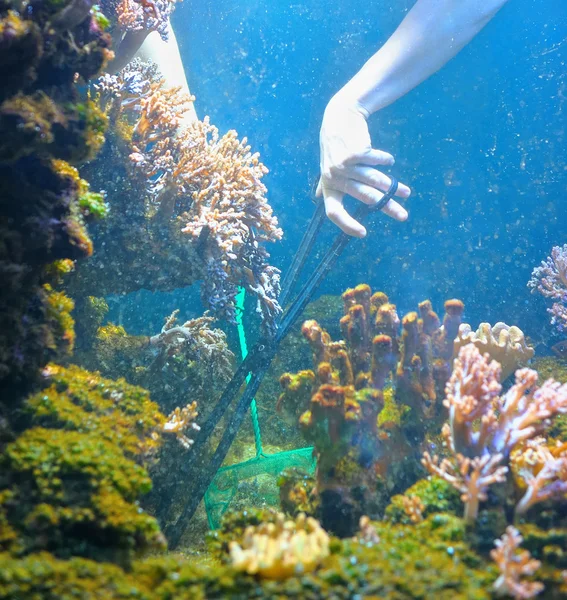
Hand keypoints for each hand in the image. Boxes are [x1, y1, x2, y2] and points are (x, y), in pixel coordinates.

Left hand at [318, 96, 410, 236]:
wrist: (338, 117)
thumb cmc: (334, 145)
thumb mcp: (326, 166)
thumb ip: (323, 183)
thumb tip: (317, 197)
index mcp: (327, 186)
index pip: (334, 212)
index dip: (346, 225)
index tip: (363, 233)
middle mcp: (334, 178)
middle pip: (364, 198)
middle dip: (386, 207)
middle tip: (403, 216)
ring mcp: (343, 166)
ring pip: (374, 180)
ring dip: (392, 187)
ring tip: (405, 192)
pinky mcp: (355, 153)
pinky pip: (375, 161)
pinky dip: (384, 160)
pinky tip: (389, 160)